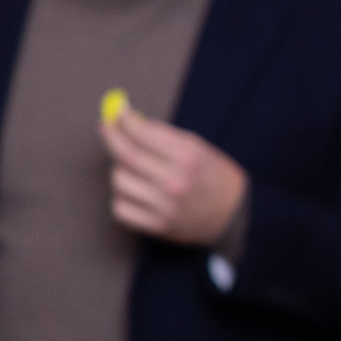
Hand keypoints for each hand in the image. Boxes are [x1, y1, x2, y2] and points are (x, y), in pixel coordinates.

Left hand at [102, 105, 247, 245]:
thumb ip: (166, 136)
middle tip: (107, 127)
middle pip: (127, 156)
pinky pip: (120, 208)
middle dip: (112, 136)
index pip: (144, 135)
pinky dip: (122, 196)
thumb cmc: (215, 178)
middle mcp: (174, 183)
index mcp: (188, 159)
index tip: (117, 114)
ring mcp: (164, 207)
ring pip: (119, 181)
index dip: (125, 121)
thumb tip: (132, 122)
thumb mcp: (200, 149)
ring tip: (134, 167)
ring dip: (120, 169)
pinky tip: (135, 191)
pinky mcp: (156, 226)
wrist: (233, 217)